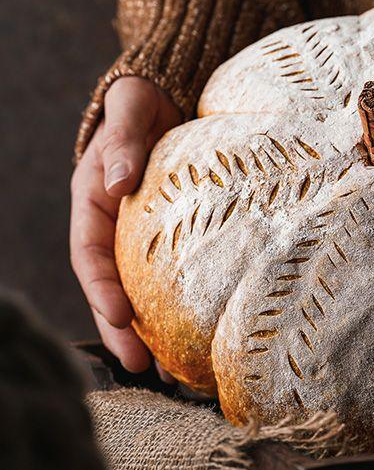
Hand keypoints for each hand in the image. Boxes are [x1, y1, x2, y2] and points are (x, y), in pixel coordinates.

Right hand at [70, 77, 180, 370]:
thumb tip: (120, 181)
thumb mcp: (131, 111)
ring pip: (133, 290)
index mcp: (91, 200)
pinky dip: (169, 309)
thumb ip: (125, 143)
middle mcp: (109, 225)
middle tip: (140, 367)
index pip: (89, 253)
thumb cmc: (143, 104)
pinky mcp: (161, 239)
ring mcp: (133, 235)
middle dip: (119, 330)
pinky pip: (161, 279)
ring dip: (144, 331)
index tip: (120, 318)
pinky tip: (189, 338)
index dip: (101, 289)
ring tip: (166, 372)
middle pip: (108, 286)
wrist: (162, 98)